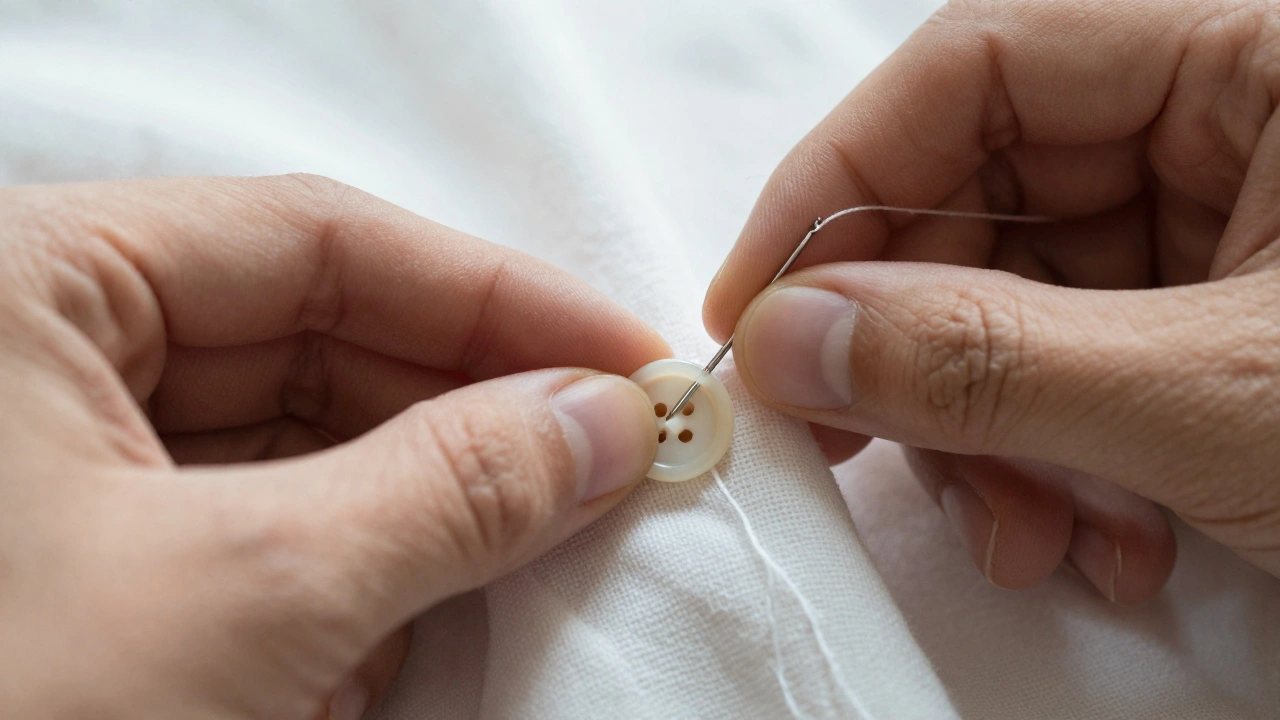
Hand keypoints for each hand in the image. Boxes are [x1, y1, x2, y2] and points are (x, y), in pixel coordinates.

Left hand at [0, 176, 665, 717]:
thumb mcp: (251, 596)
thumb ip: (452, 487)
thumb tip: (608, 419)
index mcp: (21, 284)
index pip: (317, 244)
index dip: (498, 296)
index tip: (631, 358)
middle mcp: (36, 354)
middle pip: (316, 339)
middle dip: (472, 409)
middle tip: (614, 457)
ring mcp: (58, 468)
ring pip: (297, 443)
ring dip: (423, 505)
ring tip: (537, 545)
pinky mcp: (91, 571)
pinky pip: (260, 533)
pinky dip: (353, 579)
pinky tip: (412, 635)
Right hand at [705, 0, 1279, 603]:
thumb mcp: (1228, 402)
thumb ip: (987, 363)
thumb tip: (783, 341)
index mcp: (1265, 46)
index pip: (976, 64)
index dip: (838, 185)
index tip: (754, 309)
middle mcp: (1242, 115)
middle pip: (983, 194)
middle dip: (916, 345)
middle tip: (860, 449)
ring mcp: (1234, 220)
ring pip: (1019, 298)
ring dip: (988, 434)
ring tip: (1029, 535)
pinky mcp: (1230, 315)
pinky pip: (1080, 362)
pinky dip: (1058, 460)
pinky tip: (1103, 540)